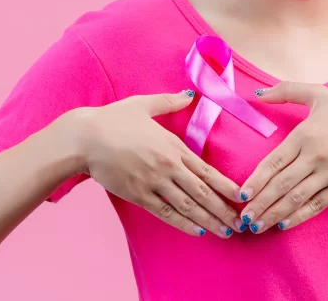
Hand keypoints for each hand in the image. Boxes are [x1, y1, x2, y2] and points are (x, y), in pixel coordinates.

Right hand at [69, 90, 241, 238]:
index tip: (243, 197)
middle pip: (202, 192)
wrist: (85, 138)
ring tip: (226, 232)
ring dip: (209, 219)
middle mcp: (167, 166)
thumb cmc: (113, 119)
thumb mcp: (143, 104)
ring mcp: (153, 182)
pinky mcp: (138, 195)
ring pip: (188, 206)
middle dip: (224, 209)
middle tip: (241, 223)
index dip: (226, 186)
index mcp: (172, 145)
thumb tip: (188, 94)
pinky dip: (183, 223)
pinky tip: (197, 231)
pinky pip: (166, 213)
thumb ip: (168, 102)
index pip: (207, 170)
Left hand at [236, 81, 327, 232]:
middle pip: (281, 184)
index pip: (274, 162)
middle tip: (243, 217)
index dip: (256, 180)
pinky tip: (283, 225)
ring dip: (274, 213)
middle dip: (260, 203)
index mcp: (305, 135)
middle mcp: (316, 157)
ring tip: (257, 226)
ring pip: (296, 198)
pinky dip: (298, 217)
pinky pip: (316, 206)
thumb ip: (286, 91)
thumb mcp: (319, 94)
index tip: (240, 194)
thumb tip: (258, 93)